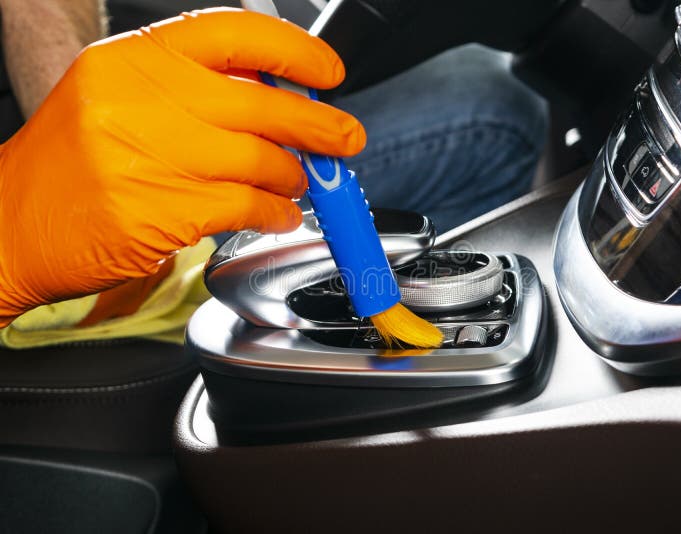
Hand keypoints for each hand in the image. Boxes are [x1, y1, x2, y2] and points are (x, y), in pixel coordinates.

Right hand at [0, 8, 365, 325]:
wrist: (10, 224)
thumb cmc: (71, 163)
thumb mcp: (121, 99)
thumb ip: (195, 91)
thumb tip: (278, 98)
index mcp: (135, 59)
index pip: (234, 34)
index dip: (294, 51)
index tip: (327, 73)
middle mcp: (144, 99)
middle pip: (262, 104)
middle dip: (318, 124)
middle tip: (344, 138)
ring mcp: (153, 157)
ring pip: (261, 160)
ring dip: (294, 176)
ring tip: (299, 183)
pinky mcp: (163, 212)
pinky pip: (247, 206)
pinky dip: (275, 212)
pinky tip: (278, 213)